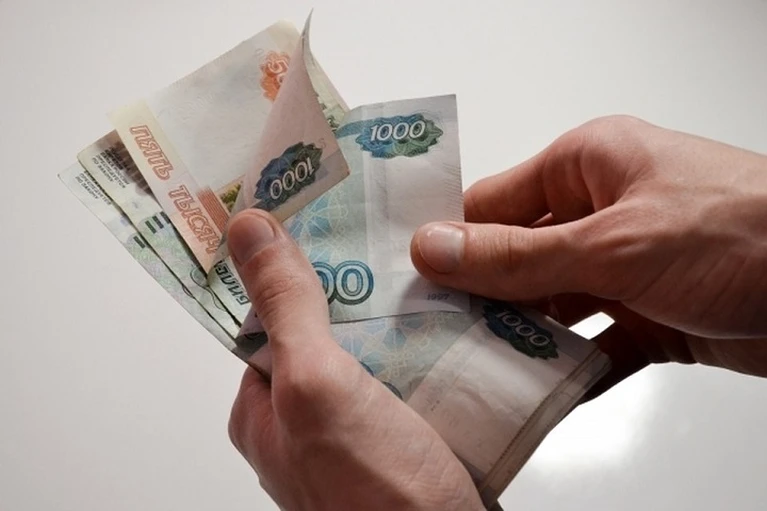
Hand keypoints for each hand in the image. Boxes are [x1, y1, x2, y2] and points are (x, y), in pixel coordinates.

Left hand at [226, 210, 483, 510]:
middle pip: (330, 326)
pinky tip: (457, 320)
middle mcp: (309, 417)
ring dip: (403, 312)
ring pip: (378, 346)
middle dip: (359, 286)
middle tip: (391, 236)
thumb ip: (284, 308)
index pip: (269, 313)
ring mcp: (361, 428)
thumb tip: (247, 230)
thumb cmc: (375, 498)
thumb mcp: (316, 387)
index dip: (291, 263)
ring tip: (432, 268)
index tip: (319, 216)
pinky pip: (417, 371)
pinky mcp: (409, 434)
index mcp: (266, 406)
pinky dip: (434, 343)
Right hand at [411, 115, 766, 389]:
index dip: (448, 242)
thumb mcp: (614, 242)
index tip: (405, 283)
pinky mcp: (650, 316)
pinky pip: (593, 344)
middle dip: (480, 299)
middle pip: (517, 259)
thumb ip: (519, 255)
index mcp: (586, 166)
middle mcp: (602, 212)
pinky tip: (536, 393)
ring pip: (551, 306)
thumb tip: (432, 247)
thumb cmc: (743, 234)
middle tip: (427, 338)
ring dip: (521, 338)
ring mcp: (626, 267)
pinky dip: (569, 369)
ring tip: (470, 371)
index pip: (494, 203)